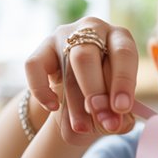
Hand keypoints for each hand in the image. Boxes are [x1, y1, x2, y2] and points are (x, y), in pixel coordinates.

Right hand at [25, 17, 139, 143]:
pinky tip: (53, 107)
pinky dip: (41, 89)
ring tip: (83, 128)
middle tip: (103, 120)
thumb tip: (114, 124)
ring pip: (65, 65)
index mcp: (120, 37)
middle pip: (88, 57)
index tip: (121, 108)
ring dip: (74, 102)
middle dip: (95, 91)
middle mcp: (93, 29)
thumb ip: (121, 115)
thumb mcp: (118, 102)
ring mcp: (64, 36)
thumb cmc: (108, 93)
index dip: (123, 81)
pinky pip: (34, 66)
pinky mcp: (42, 48)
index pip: (123, 53)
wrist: (80, 92)